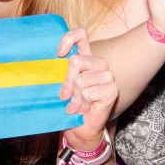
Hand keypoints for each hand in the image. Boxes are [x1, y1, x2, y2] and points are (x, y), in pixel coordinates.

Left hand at [58, 28, 116, 148]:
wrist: (80, 129)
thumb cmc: (69, 106)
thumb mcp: (61, 86)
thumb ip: (60, 73)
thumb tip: (52, 62)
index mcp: (86, 58)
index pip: (81, 35)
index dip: (69, 39)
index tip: (58, 54)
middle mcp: (98, 64)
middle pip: (76, 60)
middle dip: (67, 82)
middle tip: (66, 96)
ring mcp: (107, 76)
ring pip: (81, 80)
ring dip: (75, 97)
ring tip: (77, 104)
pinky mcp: (112, 90)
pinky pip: (88, 93)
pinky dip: (82, 104)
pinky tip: (85, 108)